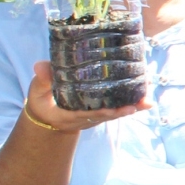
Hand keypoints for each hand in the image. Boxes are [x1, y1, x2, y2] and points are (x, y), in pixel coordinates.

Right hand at [24, 61, 147, 132]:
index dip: (103, 112)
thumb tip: (40, 65)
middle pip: (108, 115)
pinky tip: (147, 100)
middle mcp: (86, 118)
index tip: (116, 110)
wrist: (48, 118)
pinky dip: (133, 105)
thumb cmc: (42, 102)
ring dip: (133, 107)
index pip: (88, 114)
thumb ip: (42, 80)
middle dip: (124, 110)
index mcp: (70, 115)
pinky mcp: (102, 112)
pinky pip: (118, 109)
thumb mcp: (37, 93)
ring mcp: (96, 116)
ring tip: (148, 100)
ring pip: (116, 113)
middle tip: (141, 103)